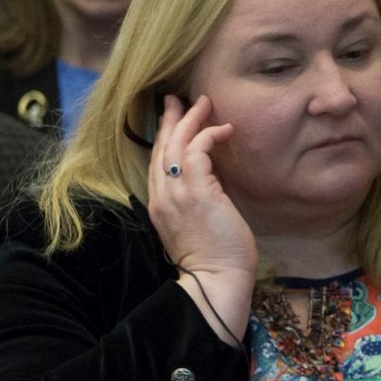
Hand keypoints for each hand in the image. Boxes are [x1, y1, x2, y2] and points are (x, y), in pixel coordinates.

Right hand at [148, 94, 254, 344]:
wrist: (214, 281)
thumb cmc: (213, 261)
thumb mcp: (196, 226)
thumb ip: (196, 202)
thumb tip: (211, 181)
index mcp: (160, 205)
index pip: (157, 163)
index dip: (163, 139)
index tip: (171, 121)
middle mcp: (162, 196)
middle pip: (161, 148)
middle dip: (169, 120)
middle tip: (177, 99)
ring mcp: (177, 193)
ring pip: (176, 145)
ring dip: (189, 120)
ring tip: (203, 103)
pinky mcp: (197, 191)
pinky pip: (197, 151)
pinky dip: (208, 135)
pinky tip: (223, 130)